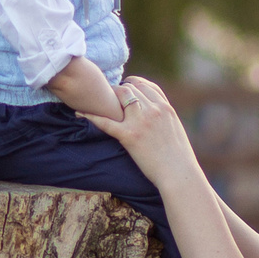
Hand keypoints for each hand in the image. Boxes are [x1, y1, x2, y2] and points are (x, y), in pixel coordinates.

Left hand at [84, 77, 205, 185]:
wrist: (178, 173)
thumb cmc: (178, 156)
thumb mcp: (174, 128)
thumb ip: (163, 116)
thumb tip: (154, 112)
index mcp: (165, 107)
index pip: (145, 85)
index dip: (132, 84)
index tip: (124, 88)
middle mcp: (153, 110)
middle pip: (130, 88)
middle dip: (117, 90)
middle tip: (108, 97)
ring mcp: (141, 121)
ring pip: (119, 95)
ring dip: (107, 97)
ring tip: (97, 101)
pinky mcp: (129, 136)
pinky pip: (106, 121)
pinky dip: (91, 115)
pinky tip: (79, 113)